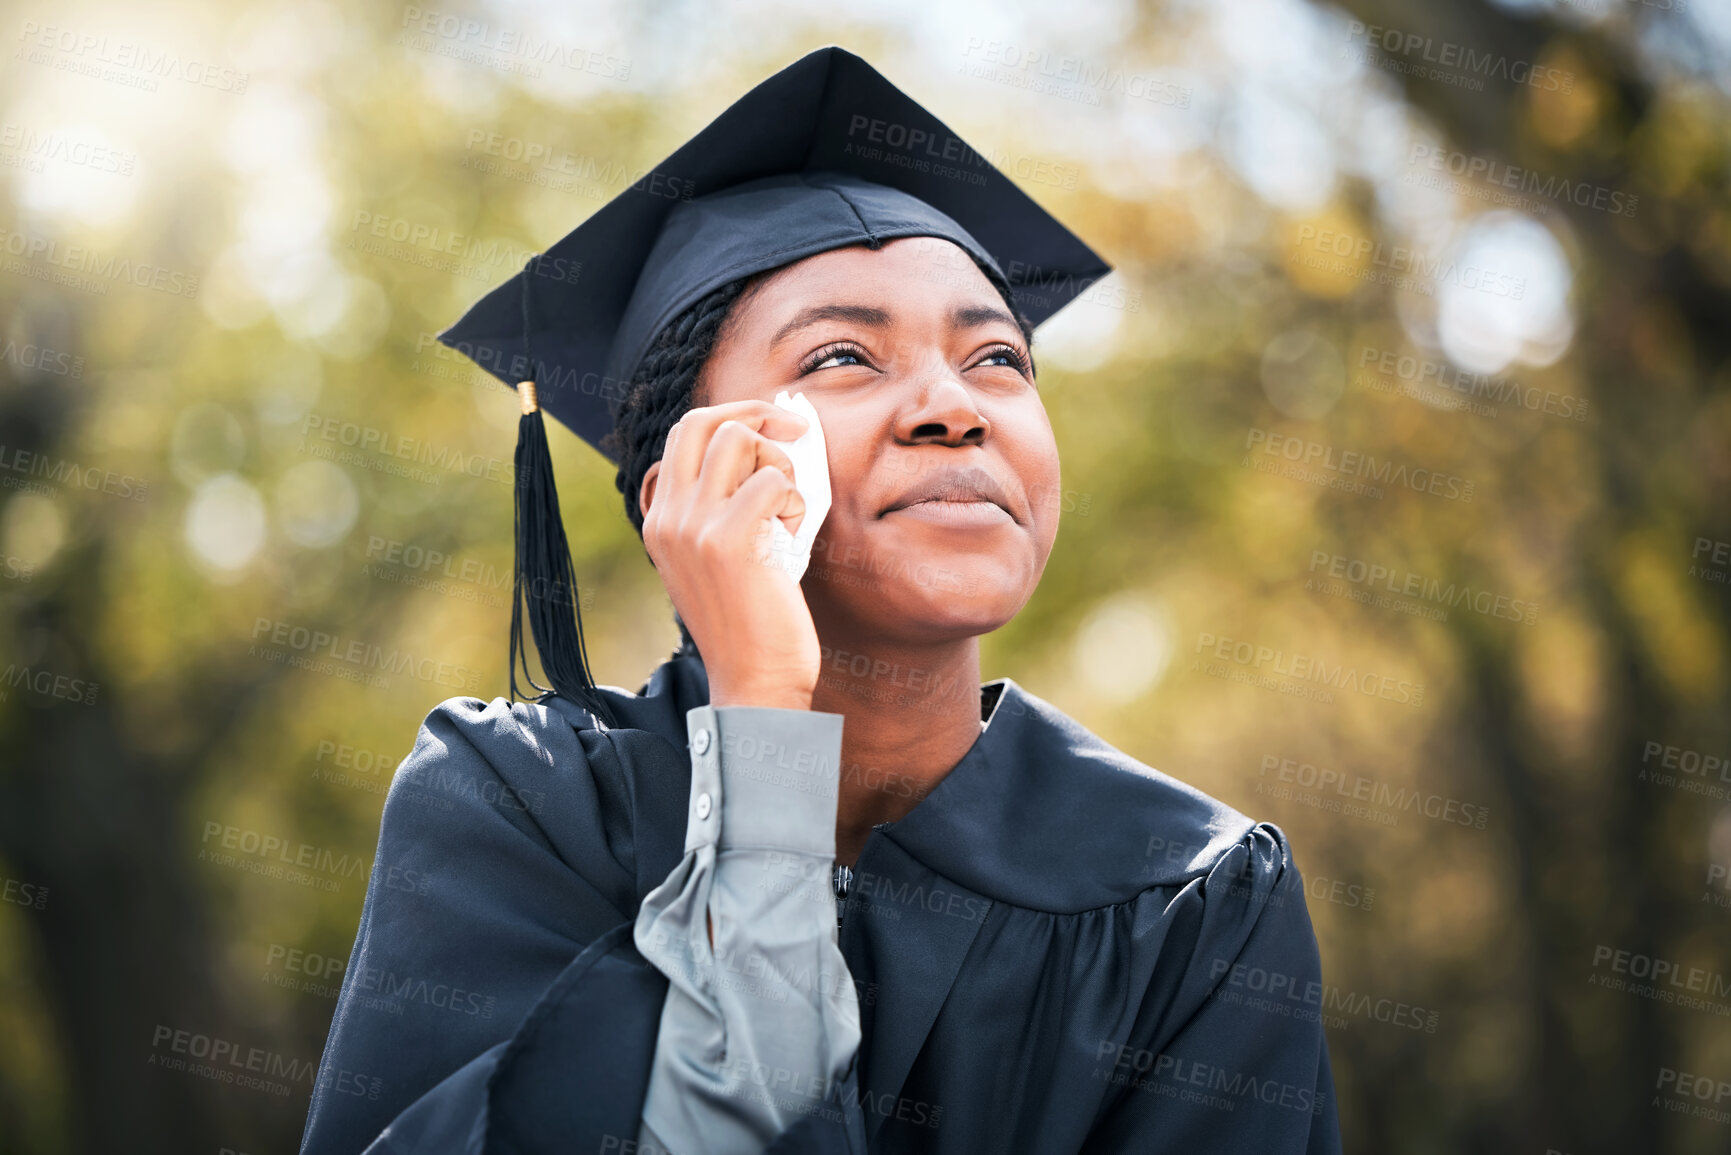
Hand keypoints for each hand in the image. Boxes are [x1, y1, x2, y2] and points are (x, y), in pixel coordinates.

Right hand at [640, 400, 818, 710]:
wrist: (754, 682)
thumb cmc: (751, 622)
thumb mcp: (718, 558)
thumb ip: (722, 507)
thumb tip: (765, 443)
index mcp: (659, 520)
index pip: (684, 434)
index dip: (732, 416)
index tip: (772, 425)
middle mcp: (667, 518)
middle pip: (701, 421)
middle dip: (756, 413)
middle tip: (797, 431)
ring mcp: (692, 528)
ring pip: (737, 440)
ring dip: (779, 462)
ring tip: (789, 508)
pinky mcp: (728, 541)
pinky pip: (771, 481)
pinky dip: (795, 500)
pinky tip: (793, 535)